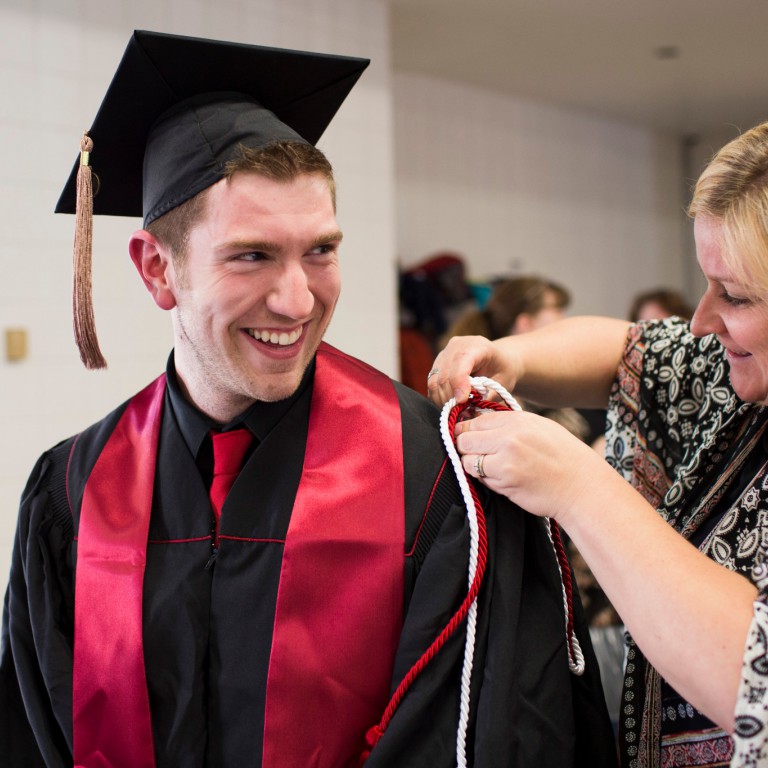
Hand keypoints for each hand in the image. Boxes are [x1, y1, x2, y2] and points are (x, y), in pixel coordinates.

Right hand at [427, 335, 513, 405]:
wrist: (499, 359)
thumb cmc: (503, 371)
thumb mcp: (503, 384)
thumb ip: (487, 396)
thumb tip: (469, 411)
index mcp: (478, 346)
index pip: (461, 360)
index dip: (459, 382)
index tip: (462, 401)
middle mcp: (457, 345)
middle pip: (445, 373)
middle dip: (450, 397)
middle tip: (459, 413)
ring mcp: (445, 353)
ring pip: (434, 380)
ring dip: (442, 399)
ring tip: (454, 411)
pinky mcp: (438, 363)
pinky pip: (432, 383)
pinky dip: (438, 397)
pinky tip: (449, 405)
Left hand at [454, 409, 611, 524]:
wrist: (582, 486)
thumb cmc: (563, 457)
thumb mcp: (538, 428)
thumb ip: (508, 424)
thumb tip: (477, 422)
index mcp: (517, 420)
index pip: (475, 420)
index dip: (466, 430)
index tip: (468, 438)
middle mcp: (509, 436)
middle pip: (464, 438)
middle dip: (465, 448)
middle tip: (475, 455)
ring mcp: (506, 458)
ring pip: (467, 460)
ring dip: (473, 466)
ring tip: (492, 469)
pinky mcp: (505, 479)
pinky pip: (479, 478)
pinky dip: (485, 480)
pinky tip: (502, 480)